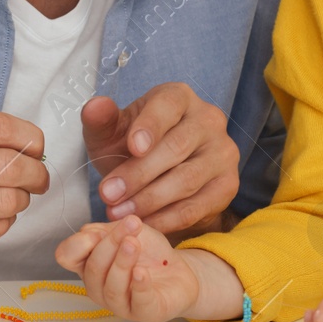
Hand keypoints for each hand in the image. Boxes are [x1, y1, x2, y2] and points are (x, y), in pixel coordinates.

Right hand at [54, 215, 200, 321]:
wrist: (180, 271)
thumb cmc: (148, 253)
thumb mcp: (125, 232)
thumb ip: (104, 231)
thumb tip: (88, 233)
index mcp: (88, 265)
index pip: (66, 257)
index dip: (78, 243)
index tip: (99, 231)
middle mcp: (99, 287)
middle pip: (93, 269)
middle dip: (110, 244)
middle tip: (131, 224)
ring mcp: (120, 303)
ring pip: (112, 287)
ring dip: (122, 262)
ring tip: (134, 243)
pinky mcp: (145, 313)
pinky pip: (138, 301)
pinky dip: (139, 285)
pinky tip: (142, 272)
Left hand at [80, 83, 238, 233]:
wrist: (160, 179)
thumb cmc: (133, 148)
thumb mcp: (112, 133)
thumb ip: (101, 120)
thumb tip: (94, 106)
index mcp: (179, 97)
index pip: (168, 106)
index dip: (150, 126)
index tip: (132, 148)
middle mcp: (208, 119)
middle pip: (176, 147)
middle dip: (138, 174)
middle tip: (108, 194)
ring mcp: (223, 152)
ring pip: (187, 179)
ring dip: (149, 200)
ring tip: (118, 212)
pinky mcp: (227, 185)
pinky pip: (197, 206)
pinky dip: (166, 219)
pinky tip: (143, 223)